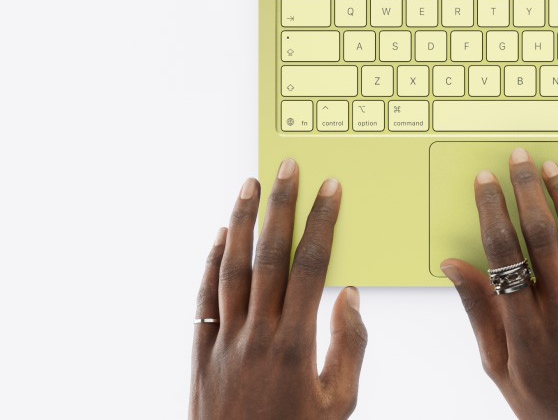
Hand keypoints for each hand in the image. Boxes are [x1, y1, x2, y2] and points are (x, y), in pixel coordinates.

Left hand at [190, 159, 366, 418]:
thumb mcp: (340, 401)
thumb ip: (350, 345)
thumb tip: (348, 295)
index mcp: (296, 344)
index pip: (311, 266)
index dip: (322, 223)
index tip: (330, 189)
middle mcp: (256, 335)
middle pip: (268, 256)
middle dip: (281, 206)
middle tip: (287, 167)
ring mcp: (224, 342)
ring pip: (230, 269)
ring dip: (240, 223)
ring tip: (249, 185)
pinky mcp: (201, 354)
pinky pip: (202, 300)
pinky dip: (210, 264)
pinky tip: (219, 237)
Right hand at [441, 148, 557, 419]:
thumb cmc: (545, 406)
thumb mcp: (500, 366)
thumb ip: (478, 312)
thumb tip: (452, 264)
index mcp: (523, 331)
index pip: (502, 254)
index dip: (491, 209)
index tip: (484, 180)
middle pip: (541, 237)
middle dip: (525, 190)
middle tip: (517, 158)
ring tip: (550, 167)